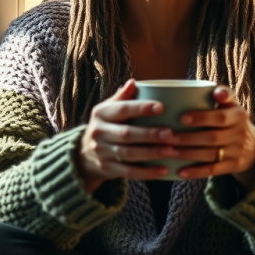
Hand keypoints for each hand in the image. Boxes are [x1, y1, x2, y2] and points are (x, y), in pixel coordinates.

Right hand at [77, 79, 177, 193]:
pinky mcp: (107, 169)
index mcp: (101, 113)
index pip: (122, 109)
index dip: (141, 108)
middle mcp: (98, 132)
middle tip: (170, 134)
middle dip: (149, 134)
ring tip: (171, 151)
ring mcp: (101, 152)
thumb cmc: (105, 126)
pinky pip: (128, 172)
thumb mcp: (108, 110)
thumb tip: (134, 82)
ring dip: (151, 153)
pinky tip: (163, 170)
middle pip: (126, 133)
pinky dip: (146, 172)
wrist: (83, 154)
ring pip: (128, 154)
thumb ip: (122, 98)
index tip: (162, 107)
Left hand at [170, 85, 254, 188]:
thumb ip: (223, 93)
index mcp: (239, 115)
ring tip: (170, 152)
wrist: (253, 148)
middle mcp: (240, 134)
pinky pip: (213, 170)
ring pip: (211, 155)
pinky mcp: (233, 167)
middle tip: (169, 137)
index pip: (220, 117)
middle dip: (189, 138)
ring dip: (188, 154)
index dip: (201, 118)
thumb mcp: (233, 105)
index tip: (181, 118)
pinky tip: (180, 172)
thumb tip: (215, 92)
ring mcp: (237, 152)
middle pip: (212, 138)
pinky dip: (196, 172)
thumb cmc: (232, 120)